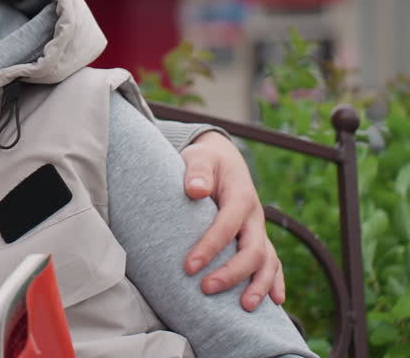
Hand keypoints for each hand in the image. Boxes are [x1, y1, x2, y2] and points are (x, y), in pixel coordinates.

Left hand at [179, 131, 285, 310]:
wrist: (222, 158)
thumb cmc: (205, 160)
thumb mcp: (198, 158)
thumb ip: (197, 172)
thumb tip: (195, 189)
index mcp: (240, 196)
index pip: (227, 226)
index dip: (210, 247)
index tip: (189, 267)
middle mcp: (255, 216)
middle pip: (252, 250)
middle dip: (232, 273)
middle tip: (206, 289)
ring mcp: (258, 229)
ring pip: (267, 261)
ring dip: (258, 285)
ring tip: (245, 308)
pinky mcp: (257, 238)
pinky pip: (272, 262)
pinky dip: (275, 281)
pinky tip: (275, 302)